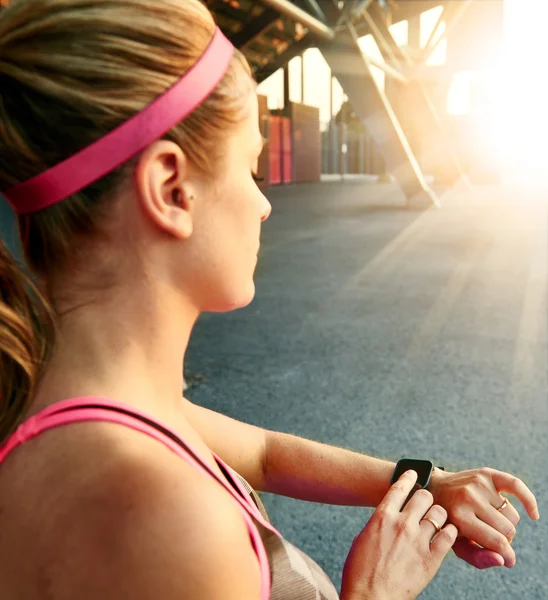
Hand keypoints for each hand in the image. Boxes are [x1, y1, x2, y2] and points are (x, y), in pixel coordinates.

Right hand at [340, 470, 457, 599]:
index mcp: (382, 516)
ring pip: (439, 514)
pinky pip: (449, 536)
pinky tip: (446, 534)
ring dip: (439, 515)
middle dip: (426, 498)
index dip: (408, 477)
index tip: (413, 473)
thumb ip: (381, 522)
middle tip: (426, 504)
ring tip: (436, 520)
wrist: (370, 597)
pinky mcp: (431, 559)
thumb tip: (390, 516)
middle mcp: (402, 524)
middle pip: (424, 496)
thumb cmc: (360, 570)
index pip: (400, 487)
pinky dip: (450, 532)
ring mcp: (418, 540)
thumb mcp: (364, 537)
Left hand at [429, 467, 539, 568]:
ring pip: (513, 516)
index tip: (508, 561)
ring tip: (491, 523)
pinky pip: (517, 485)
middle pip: (508, 530)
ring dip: (507, 524)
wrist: (434, 488)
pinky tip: (533, 514)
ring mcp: (479, 484)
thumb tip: (503, 561)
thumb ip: (476, 557)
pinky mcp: (487, 474)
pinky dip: (529, 500)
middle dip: (505, 540)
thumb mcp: (453, 543)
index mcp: (460, 517)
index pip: (497, 542)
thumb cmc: (446, 520)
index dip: (507, 556)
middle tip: (492, 538)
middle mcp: (470, 498)